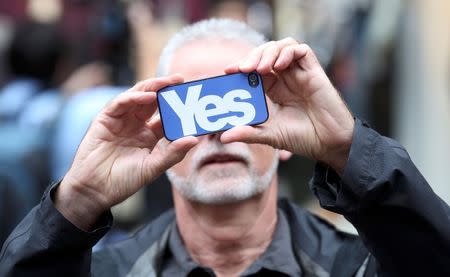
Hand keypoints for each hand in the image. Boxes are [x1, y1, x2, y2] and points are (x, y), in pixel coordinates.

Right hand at [56, 75, 198, 229]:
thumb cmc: (124, 181)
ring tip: (168, 82)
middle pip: (154, 101)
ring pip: (138, 97)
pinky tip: (149, 96)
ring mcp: (121, 120)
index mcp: (150, 136)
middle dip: (167, 89)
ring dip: (152, 87)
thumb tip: (195, 140)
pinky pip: (121, 103)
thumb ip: (173, 153)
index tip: (194, 100)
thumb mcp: (153, 167)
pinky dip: (135, 97)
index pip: (167, 117)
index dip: (179, 108)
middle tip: (181, 80)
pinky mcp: (105, 119)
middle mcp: (136, 125)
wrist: (95, 190)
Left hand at [222, 38, 354, 172]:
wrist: (329, 143)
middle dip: (252, 57)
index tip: (228, 71)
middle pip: (265, 54)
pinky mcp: (314, 71)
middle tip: (243, 69)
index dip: (240, 66)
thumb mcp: (270, 135)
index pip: (253, 70)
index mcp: (273, 90)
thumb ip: (248, 133)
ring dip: (268, 52)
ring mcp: (299, 74)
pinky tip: (280, 65)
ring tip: (261, 68)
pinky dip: (288, 52)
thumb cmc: (302, 138)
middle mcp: (285, 78)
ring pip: (282, 47)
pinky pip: (301, 50)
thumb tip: (223, 136)